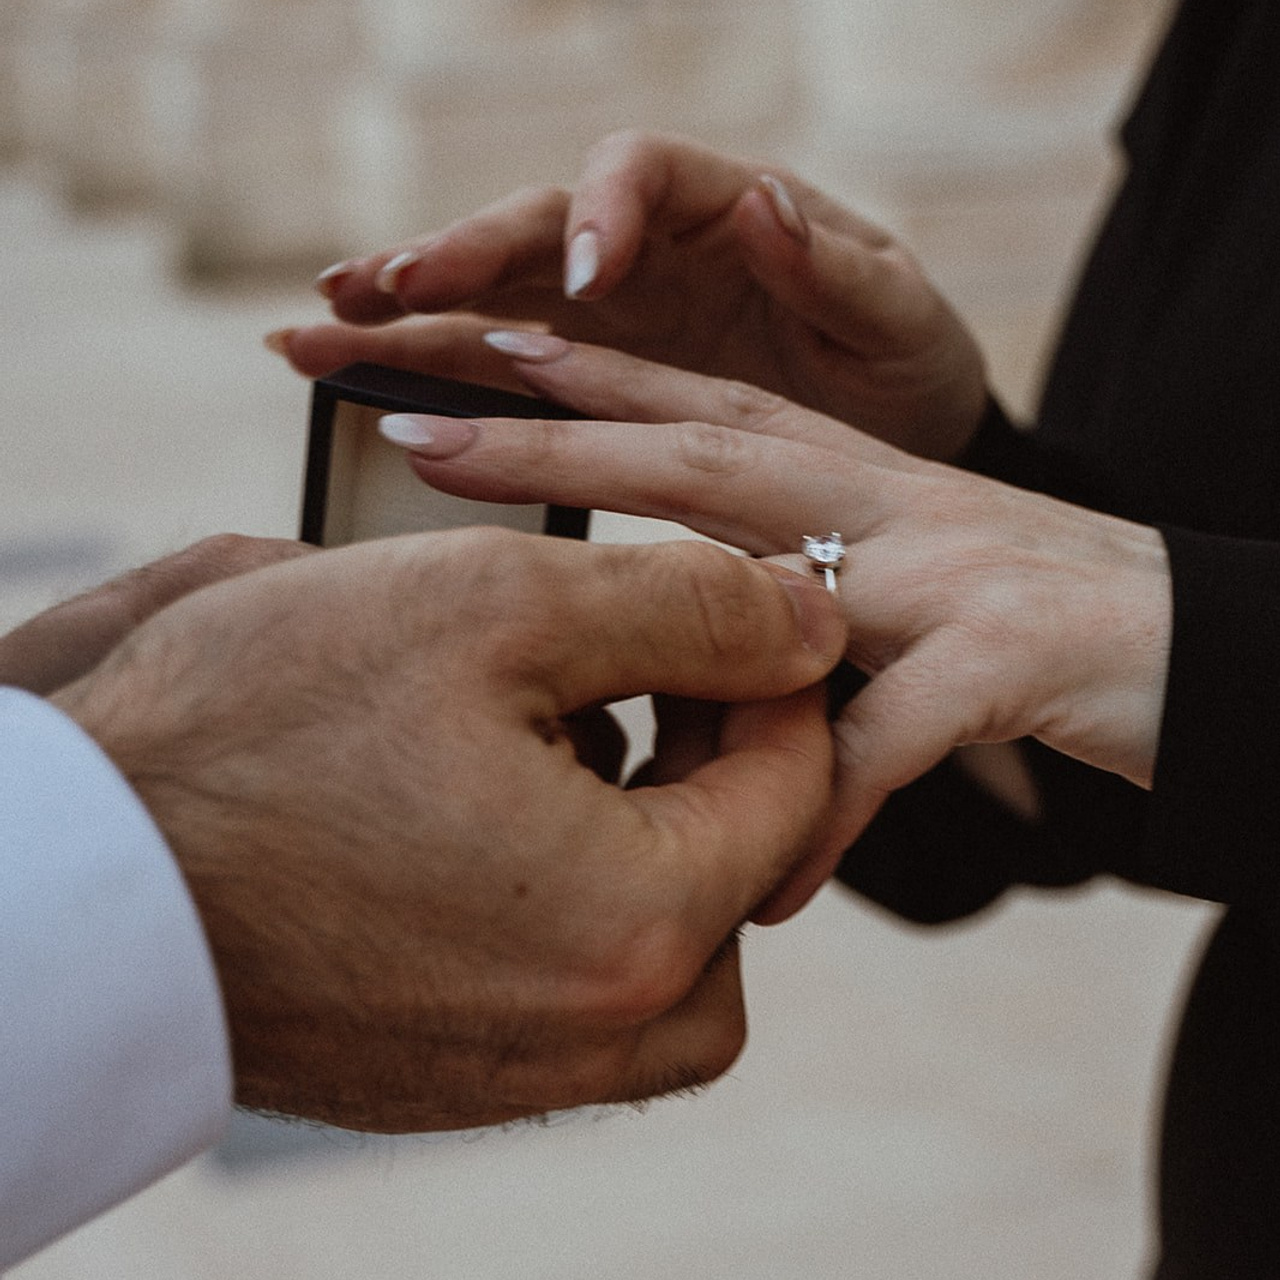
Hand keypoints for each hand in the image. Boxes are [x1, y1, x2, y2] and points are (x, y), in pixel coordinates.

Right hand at [52, 528, 845, 1131]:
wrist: (73, 875)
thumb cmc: (261, 727)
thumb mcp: (498, 606)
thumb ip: (692, 608)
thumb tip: (814, 618)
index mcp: (636, 923)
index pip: (795, 785)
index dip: (776, 677)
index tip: (725, 615)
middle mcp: (596, 1030)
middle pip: (744, 872)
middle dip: (716, 756)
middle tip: (644, 671)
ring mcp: (521, 1069)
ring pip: (671, 938)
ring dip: (651, 826)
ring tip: (566, 730)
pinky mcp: (454, 1074)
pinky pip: (582, 985)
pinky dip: (578, 888)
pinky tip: (503, 807)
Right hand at [275, 131, 987, 460]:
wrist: (891, 429)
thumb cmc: (901, 363)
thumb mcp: (894, 315)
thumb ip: (834, 267)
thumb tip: (762, 200)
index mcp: (724, 205)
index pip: (637, 171)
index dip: (597, 212)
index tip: (581, 276)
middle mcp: (646, 247)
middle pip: (529, 228)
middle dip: (453, 255)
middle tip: (374, 286)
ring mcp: (607, 312)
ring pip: (488, 297)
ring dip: (401, 314)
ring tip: (314, 334)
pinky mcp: (587, 373)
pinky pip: (494, 364)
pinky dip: (426, 371)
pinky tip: (355, 375)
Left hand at [373, 340, 1172, 884]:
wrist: (1192, 643)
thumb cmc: (1018, 623)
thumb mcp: (889, 590)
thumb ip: (780, 609)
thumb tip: (676, 682)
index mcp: (846, 478)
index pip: (694, 409)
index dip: (580, 383)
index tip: (462, 368)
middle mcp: (881, 498)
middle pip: (700, 446)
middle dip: (559, 431)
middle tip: (422, 426)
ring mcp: (942, 568)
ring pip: (783, 562)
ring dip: (661, 588)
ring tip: (532, 598)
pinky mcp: (1008, 656)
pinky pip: (892, 740)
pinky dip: (828, 809)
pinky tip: (776, 880)